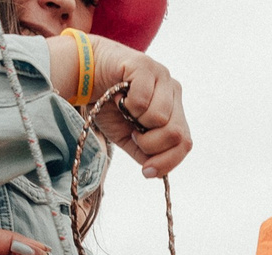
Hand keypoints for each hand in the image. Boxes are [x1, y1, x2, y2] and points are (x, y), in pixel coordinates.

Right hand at [88, 39, 190, 177]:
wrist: (86, 75)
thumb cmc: (108, 105)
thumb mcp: (127, 136)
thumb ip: (145, 153)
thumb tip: (156, 172)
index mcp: (175, 110)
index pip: (185, 143)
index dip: (168, 162)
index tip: (146, 171)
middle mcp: (174, 92)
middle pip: (177, 134)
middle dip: (151, 144)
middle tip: (133, 134)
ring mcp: (162, 76)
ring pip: (161, 118)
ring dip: (137, 122)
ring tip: (125, 109)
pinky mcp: (146, 65)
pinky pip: (143, 101)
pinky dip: (127, 105)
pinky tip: (119, 95)